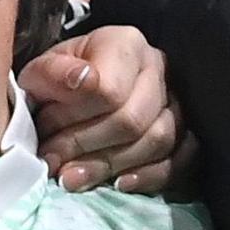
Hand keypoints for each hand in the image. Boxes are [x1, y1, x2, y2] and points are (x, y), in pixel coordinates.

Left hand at [22, 25, 190, 195]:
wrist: (80, 93)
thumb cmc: (61, 83)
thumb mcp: (42, 72)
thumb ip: (52, 74)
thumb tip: (81, 81)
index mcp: (125, 44)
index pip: (108, 90)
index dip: (72, 117)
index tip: (44, 132)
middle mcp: (159, 68)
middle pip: (133, 120)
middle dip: (86, 147)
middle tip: (54, 163)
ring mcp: (178, 102)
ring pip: (158, 141)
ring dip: (111, 166)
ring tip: (73, 179)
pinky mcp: (187, 134)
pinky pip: (182, 160)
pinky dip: (151, 176)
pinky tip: (120, 184)